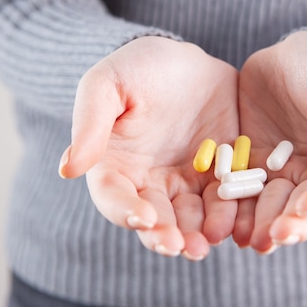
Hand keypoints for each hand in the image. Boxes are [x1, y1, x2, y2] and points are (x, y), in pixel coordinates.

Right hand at [58, 37, 239, 259]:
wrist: (186, 59)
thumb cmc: (138, 68)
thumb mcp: (106, 85)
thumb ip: (89, 124)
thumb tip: (68, 169)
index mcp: (116, 167)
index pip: (114, 197)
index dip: (125, 211)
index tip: (143, 217)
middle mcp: (150, 183)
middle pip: (155, 219)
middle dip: (165, 236)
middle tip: (180, 247)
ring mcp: (187, 182)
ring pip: (191, 217)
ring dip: (198, 233)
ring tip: (208, 242)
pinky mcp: (220, 175)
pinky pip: (226, 200)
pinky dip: (231, 214)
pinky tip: (238, 224)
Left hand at [233, 28, 306, 252]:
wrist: (293, 51)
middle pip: (305, 208)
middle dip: (291, 224)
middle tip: (274, 235)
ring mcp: (282, 173)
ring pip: (272, 207)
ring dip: (262, 225)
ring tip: (249, 238)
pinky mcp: (252, 165)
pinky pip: (242, 190)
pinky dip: (235, 207)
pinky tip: (225, 221)